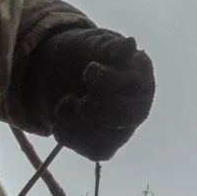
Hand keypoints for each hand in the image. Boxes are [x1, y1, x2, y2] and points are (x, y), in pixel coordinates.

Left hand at [24, 23, 154, 161]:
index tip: (88, 70)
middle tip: (80, 100)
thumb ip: (108, 47)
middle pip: (130, 117)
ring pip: (111, 138)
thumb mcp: (90, 43)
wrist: (55, 70)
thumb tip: (130, 44)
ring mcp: (122, 127)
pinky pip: (97, 152)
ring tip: (64, 103)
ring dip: (80, 123)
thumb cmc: (80, 53)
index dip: (110, 82)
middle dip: (99, 110)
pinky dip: (73, 137)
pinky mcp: (105, 144)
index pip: (137, 86)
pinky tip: (61, 120)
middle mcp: (138, 104)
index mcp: (141, 75)